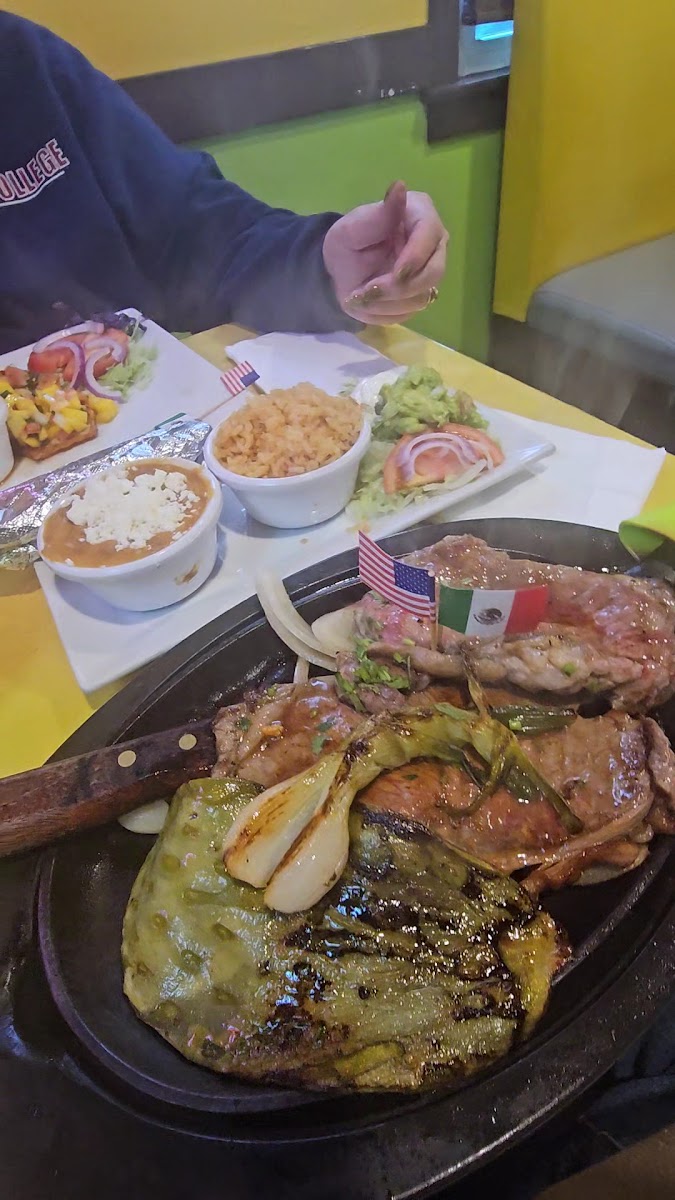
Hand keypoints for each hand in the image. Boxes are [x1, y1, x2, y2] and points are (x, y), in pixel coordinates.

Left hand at [322, 181, 447, 324]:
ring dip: (388, 302)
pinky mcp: (421, 293)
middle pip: (434, 272)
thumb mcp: (353, 226)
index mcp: (420, 214)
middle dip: (400, 287)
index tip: (394, 274)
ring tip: (361, 295)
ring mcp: (430, 269)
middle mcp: (434, 242)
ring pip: (422, 296)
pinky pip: (411, 311)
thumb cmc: (348, 242)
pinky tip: (370, 302)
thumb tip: (400, 187)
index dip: (414, 259)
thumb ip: (379, 214)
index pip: (429, 236)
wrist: (341, 269)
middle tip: (368, 291)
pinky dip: (386, 311)